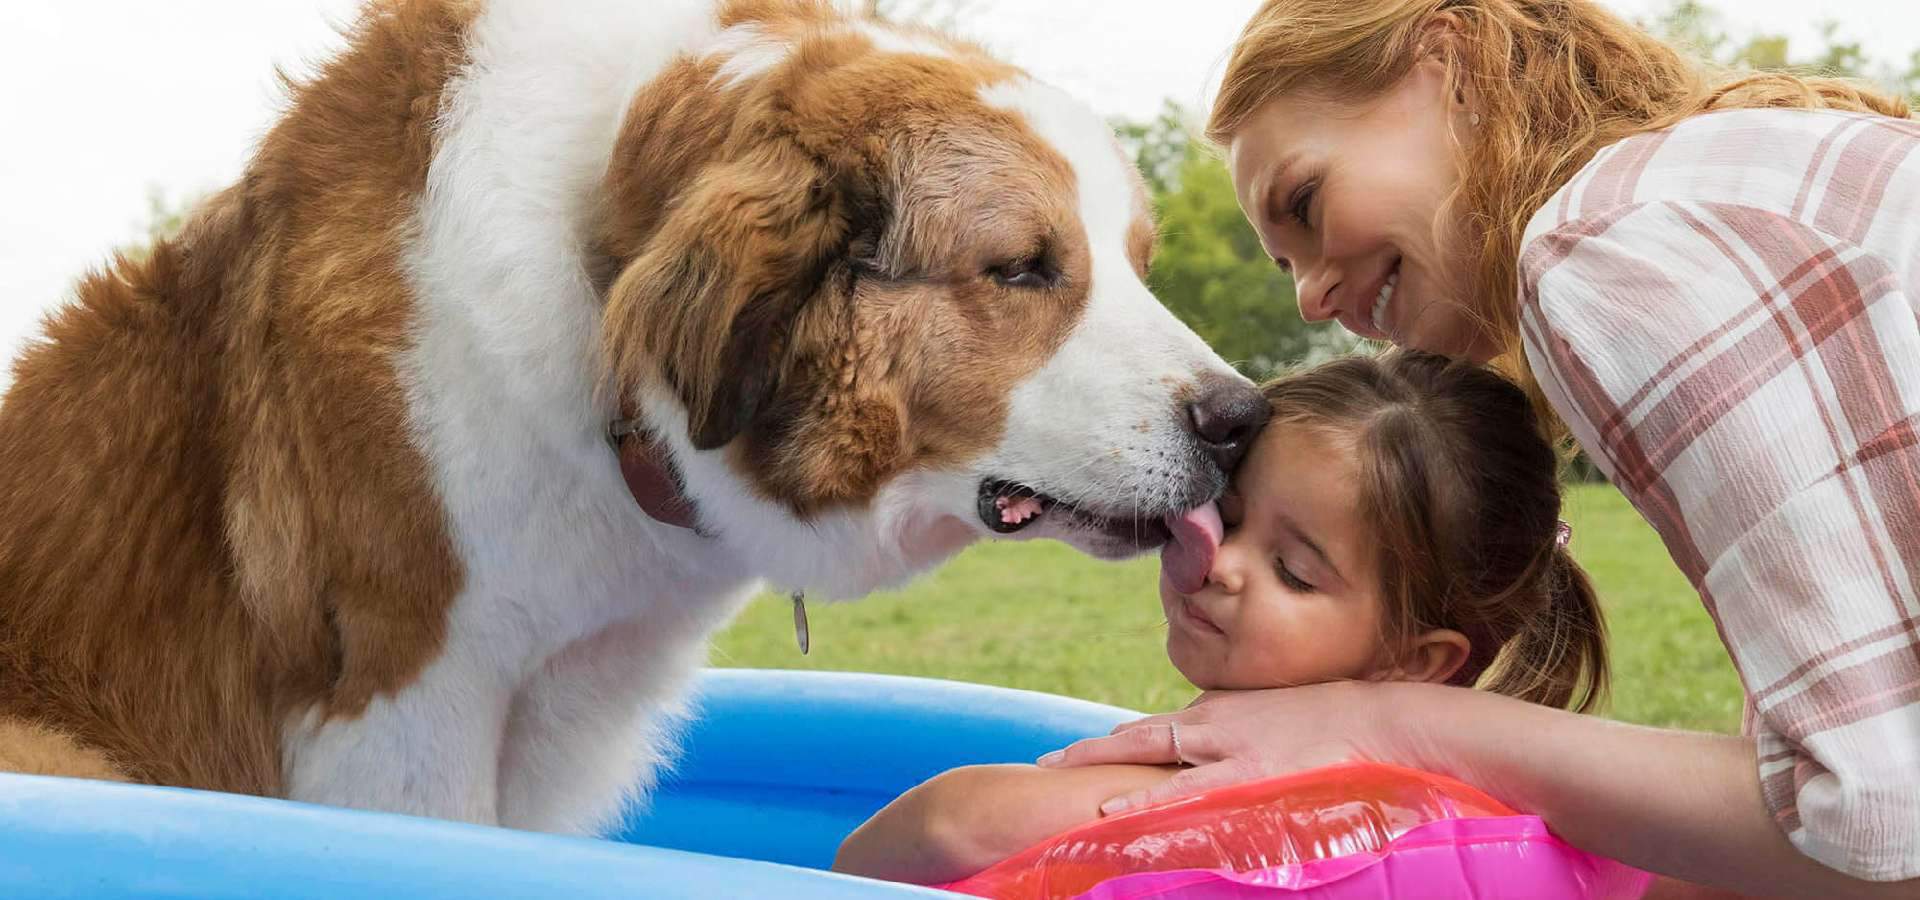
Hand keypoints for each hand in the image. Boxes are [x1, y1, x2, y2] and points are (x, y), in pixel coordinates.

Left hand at [1037, 681, 1419, 814]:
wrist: (1379, 718)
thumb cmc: (1337, 724)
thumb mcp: (1280, 724)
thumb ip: (1249, 741)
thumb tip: (1238, 764)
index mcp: (1221, 710)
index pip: (1158, 727)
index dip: (1119, 742)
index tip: (1083, 756)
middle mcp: (1213, 720)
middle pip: (1137, 733)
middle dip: (1089, 748)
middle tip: (1044, 761)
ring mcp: (1226, 744)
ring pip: (1147, 751)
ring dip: (1098, 763)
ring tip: (1053, 773)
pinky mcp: (1246, 773)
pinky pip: (1183, 792)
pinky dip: (1144, 803)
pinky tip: (1111, 814)